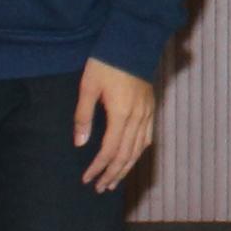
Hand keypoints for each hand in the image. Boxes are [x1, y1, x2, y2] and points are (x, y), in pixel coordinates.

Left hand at [74, 60, 159, 191]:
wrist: (132, 42)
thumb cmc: (106, 62)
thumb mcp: (88, 87)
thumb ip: (83, 117)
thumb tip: (80, 144)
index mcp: (121, 114)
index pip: (109, 150)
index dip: (98, 167)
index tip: (87, 179)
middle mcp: (137, 118)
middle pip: (125, 155)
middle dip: (112, 174)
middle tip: (100, 188)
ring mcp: (147, 113)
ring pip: (138, 150)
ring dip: (126, 168)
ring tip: (114, 181)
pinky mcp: (150, 108)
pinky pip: (147, 138)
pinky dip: (138, 153)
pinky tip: (131, 159)